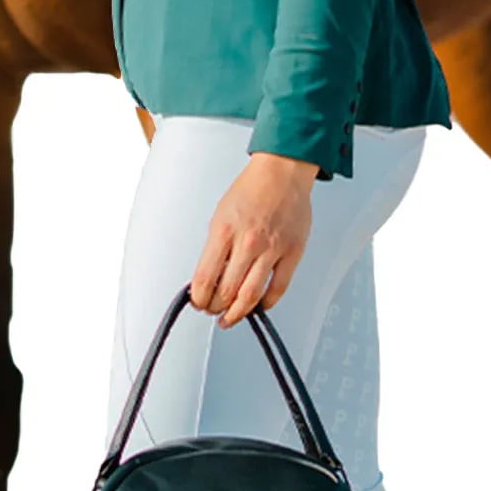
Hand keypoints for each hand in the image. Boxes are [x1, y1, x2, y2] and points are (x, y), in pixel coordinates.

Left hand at [189, 151, 317, 327]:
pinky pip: (278, 288)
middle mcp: (247, 242)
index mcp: (224, 232)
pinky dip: (266, 303)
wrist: (282, 172)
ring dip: (237, 313)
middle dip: (215, 308)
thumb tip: (208, 278)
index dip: (199, 298)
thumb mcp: (220, 216)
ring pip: (250, 296)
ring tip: (230, 317)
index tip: (198, 303)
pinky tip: (258, 306)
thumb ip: (214, 248)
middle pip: (226, 292)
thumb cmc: (251, 191)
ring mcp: (272, 249)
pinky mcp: (292, 253)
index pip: (205, 278)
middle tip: (213, 311)